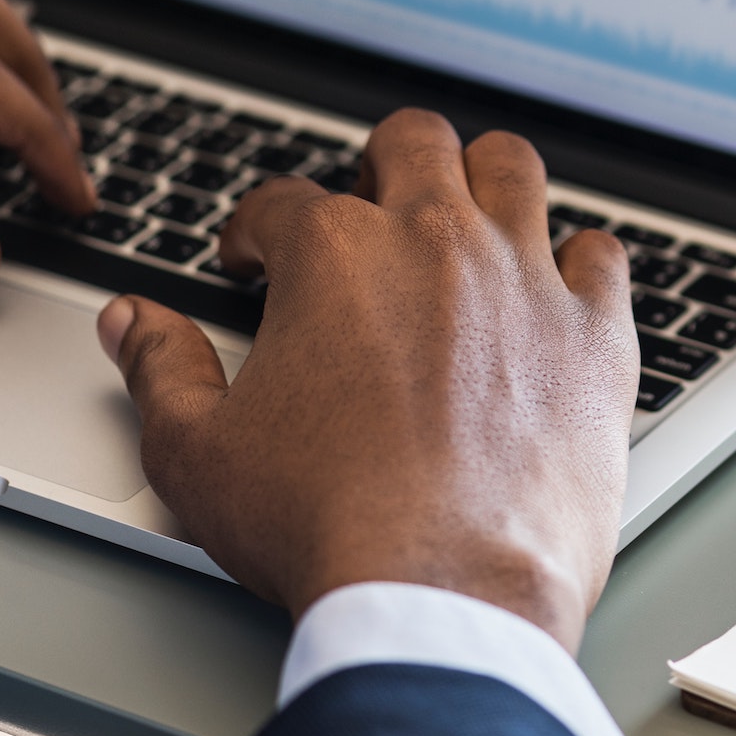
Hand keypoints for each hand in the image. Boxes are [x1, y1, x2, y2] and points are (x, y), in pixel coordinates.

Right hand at [96, 110, 638, 650]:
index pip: (283, 203)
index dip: (257, 232)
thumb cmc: (323, 526)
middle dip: (382, 166)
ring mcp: (526, 279)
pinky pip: (603, 255)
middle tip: (372, 214)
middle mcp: (436, 241)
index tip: (256, 263)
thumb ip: (160, 370)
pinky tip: (557, 289)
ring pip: (513, 167)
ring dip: (484, 179)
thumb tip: (133, 321)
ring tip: (467, 219)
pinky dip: (579, 263)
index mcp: (335, 255)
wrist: (443, 591)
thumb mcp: (198, 454)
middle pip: (414, 143)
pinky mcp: (595, 334)